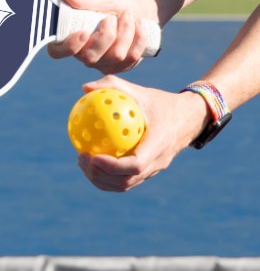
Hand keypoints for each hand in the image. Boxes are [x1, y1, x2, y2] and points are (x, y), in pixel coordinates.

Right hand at [48, 0, 157, 73]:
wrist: (139, 10)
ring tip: (128, 15)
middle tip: (111, 18)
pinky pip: (131, 58)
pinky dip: (138, 38)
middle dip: (106, 36)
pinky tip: (139, 25)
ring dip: (125, 32)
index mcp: (70, 39)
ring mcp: (102, 64)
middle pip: (90, 58)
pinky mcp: (121, 67)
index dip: (68, 47)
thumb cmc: (113, 4)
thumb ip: (84, 0)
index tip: (83, 32)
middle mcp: (83, 55)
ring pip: (115, 56)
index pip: (57, 52)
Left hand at [76, 75, 210, 191]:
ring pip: (125, 185)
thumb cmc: (161, 102)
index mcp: (159, 144)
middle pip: (126, 181)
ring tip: (82, 162)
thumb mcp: (140, 91)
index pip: (135, 165)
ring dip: (101, 179)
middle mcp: (158, 162)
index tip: (92, 156)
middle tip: (81, 158)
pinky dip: (107, 176)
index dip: (112, 166)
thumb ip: (113, 86)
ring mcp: (154, 170)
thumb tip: (84, 88)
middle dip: (100, 175)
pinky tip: (92, 161)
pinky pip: (126, 180)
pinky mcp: (149, 172)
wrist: (189, 118)